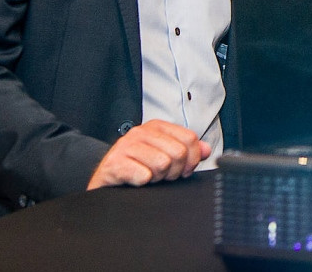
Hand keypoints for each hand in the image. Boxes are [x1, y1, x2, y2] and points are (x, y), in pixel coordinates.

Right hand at [87, 120, 209, 189]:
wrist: (105, 181)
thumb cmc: (136, 169)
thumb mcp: (164, 156)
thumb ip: (187, 151)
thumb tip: (206, 149)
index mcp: (156, 127)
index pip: (190, 138)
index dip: (192, 160)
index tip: (184, 170)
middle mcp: (140, 132)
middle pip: (179, 153)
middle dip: (174, 171)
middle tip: (163, 176)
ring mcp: (125, 146)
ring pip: (163, 164)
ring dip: (158, 178)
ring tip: (148, 177)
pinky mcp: (114, 163)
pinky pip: (144, 176)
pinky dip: (143, 183)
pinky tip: (135, 181)